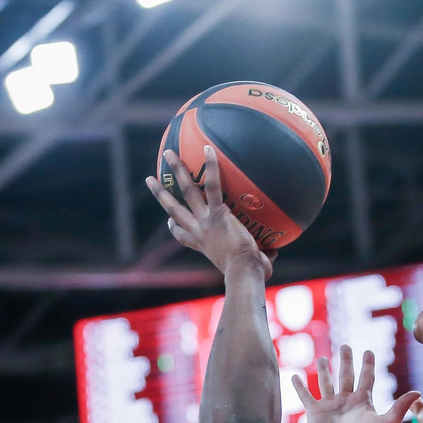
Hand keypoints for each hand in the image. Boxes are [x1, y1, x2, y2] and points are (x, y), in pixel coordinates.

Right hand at [145, 146, 272, 278]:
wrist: (242, 271)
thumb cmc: (249, 274)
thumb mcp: (248, 266)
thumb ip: (258, 258)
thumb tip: (271, 255)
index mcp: (201, 244)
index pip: (182, 234)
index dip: (174, 227)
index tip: (170, 221)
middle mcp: (198, 231)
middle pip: (173, 209)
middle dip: (160, 193)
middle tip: (150, 179)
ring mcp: (205, 220)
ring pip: (186, 191)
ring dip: (177, 171)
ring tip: (169, 153)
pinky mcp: (217, 213)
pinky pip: (212, 185)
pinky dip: (211, 167)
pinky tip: (209, 149)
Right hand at [295, 345, 420, 422]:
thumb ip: (401, 406)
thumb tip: (418, 392)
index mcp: (362, 401)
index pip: (366, 378)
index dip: (368, 364)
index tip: (369, 351)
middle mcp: (346, 401)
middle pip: (346, 375)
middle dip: (346, 361)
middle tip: (346, 346)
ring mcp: (330, 406)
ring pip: (326, 383)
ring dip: (324, 370)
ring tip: (323, 358)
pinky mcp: (315, 412)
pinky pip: (306, 396)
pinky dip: (299, 386)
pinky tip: (295, 376)